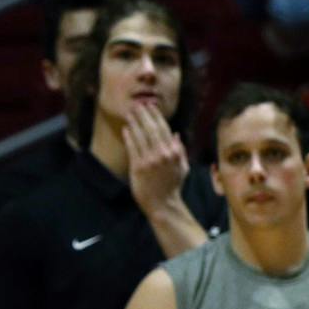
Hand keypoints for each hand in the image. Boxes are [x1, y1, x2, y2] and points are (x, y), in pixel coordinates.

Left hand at [123, 101, 188, 217]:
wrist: (163, 204)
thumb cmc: (173, 186)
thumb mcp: (183, 167)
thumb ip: (180, 150)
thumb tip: (176, 134)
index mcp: (174, 152)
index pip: (164, 128)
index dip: (156, 115)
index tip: (150, 106)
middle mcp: (163, 154)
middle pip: (152, 128)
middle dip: (144, 114)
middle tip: (138, 105)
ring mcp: (150, 160)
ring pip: (141, 136)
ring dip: (135, 122)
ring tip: (130, 113)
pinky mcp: (138, 167)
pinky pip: (132, 147)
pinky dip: (129, 136)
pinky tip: (126, 129)